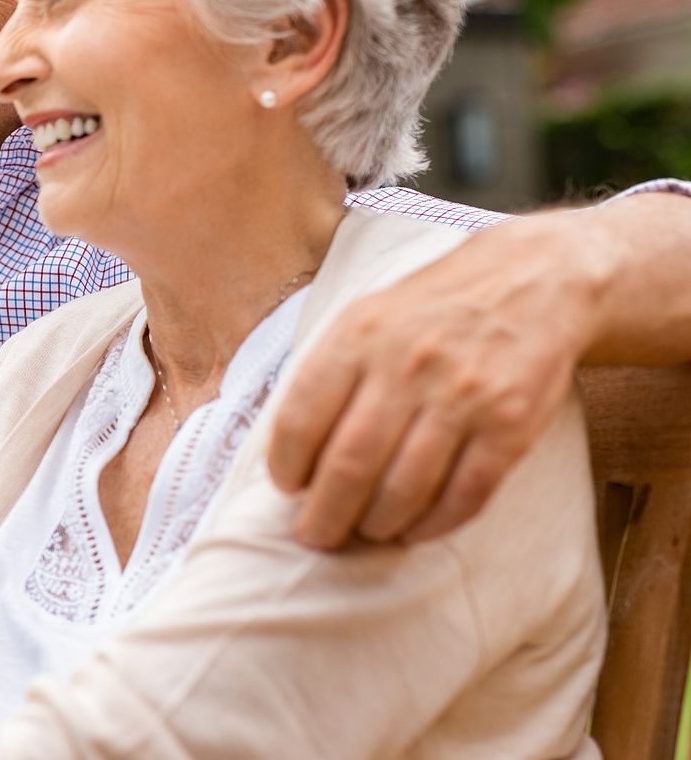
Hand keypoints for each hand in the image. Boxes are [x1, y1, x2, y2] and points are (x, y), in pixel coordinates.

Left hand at [267, 213, 604, 548]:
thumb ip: (330, 372)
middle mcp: (407, 366)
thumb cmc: (431, 309)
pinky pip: (465, 495)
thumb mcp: (366, 316)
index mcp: (359, 336)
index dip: (286, 466)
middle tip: (315, 537)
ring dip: (376, 525)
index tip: (287, 487)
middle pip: (349, 464)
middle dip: (324, 515)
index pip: (300, 418)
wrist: (532, 281)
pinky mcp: (511, 424)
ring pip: (405, 488)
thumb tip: (291, 448)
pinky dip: (433, 525)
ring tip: (363, 533)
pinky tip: (414, 530)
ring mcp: (463, 396)